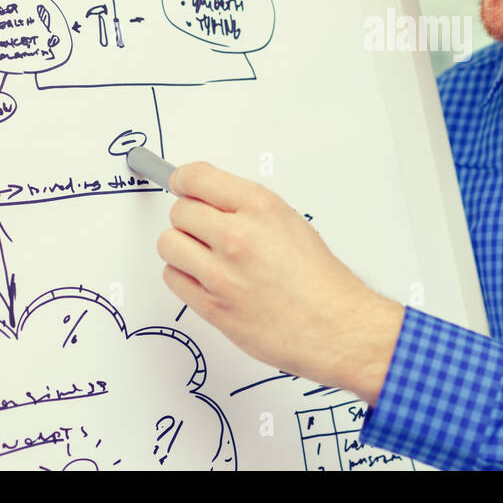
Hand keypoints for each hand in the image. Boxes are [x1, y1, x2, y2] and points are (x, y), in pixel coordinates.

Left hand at [156, 161, 404, 405]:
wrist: (334, 325)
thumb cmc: (319, 279)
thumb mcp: (289, 222)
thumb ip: (247, 209)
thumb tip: (212, 202)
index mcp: (260, 207)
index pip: (196, 178)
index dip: (184, 181)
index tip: (181, 185)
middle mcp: (237, 235)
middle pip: (179, 212)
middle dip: (188, 218)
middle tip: (202, 228)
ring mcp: (221, 272)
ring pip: (169, 244)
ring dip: (182, 248)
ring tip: (203, 256)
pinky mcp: (212, 305)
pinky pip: (173, 278)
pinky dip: (183, 276)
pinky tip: (204, 278)